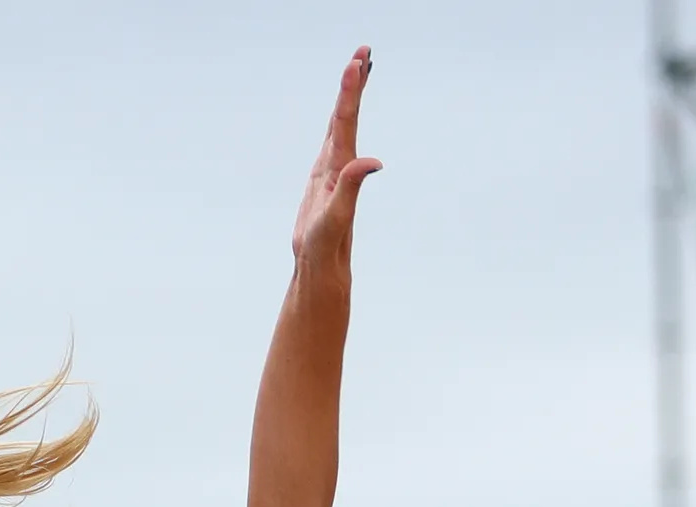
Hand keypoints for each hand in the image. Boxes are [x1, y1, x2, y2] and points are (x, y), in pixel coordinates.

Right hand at [290, 48, 382, 268]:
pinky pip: (330, 141)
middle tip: (363, 52)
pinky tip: (338, 116)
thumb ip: (352, 186)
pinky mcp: (322, 179)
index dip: (351, 90)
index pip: (346, 120)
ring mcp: (332, 169)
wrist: (322, 265)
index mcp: (343, 165)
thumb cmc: (327, 245)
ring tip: (356, 71)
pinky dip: (334, 122)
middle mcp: (341, 162)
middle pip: (347, 114)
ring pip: (340, 124)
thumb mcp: (338, 215)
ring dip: (348, 97)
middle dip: (355, 83)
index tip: (357, 62)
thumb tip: (373, 161)